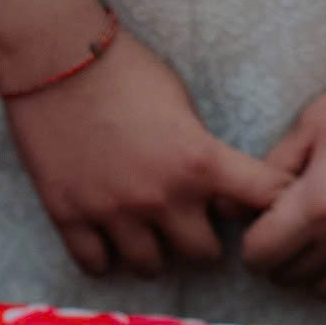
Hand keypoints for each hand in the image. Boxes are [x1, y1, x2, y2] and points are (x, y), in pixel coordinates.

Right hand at [4, 32, 293, 278]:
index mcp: (200, 162)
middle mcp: (162, 197)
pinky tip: (106, 238)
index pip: (265, 200)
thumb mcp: (182, 103)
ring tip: (144, 232)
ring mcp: (114, 212)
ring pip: (151, 268)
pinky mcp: (70, 217)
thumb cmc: (124, 69)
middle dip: (200, 239)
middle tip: (188, 224)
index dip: (270, 208)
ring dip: (153, 252)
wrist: (54, 56)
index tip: (261, 211)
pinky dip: (105, 257)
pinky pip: (97, 266)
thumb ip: (202, 152)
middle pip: (204, 255)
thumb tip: (218, 192)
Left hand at [241, 47, 325, 299]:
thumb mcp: (310, 125)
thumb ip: (267, 172)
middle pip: (290, 277)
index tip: (261, 220)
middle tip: (285, 226)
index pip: (260, 255)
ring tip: (316, 239)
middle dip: (277, 256)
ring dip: (312, 271)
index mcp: (319, 205)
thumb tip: (231, 210)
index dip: (252, 239)